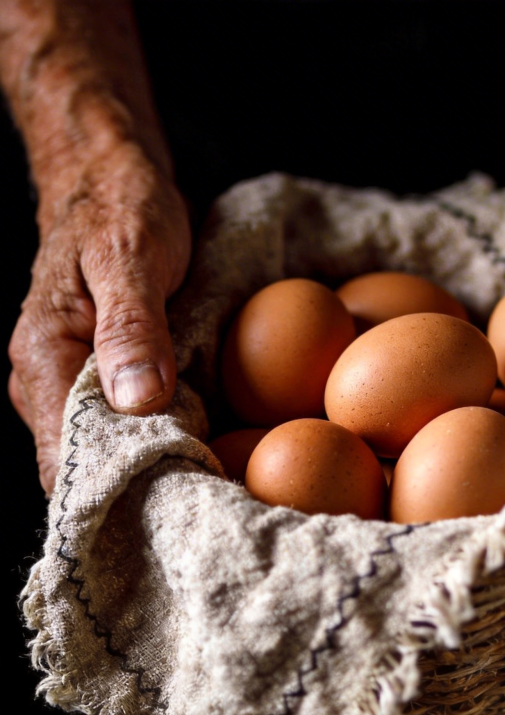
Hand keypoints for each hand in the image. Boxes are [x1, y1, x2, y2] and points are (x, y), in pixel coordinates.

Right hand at [8, 146, 190, 494]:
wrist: (114, 180)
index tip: (179, 498)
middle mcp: (49, 383)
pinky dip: (166, 434)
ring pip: (115, 447)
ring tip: (213, 475)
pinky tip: (204, 439)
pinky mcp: (106, 377)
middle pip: (93, 465)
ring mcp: (77, 383)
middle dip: (147, 485)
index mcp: (44, 359)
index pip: (66, 460)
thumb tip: (138, 401)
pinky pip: (132, 422)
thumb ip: (130, 328)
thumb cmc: (120, 209)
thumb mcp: (131, 258)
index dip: (120, 489)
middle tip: (209, 494)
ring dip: (161, 462)